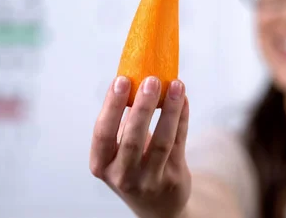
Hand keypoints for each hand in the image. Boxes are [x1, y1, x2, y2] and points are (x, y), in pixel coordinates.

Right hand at [90, 76, 190, 217]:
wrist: (156, 206)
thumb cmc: (132, 169)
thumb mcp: (117, 153)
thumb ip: (123, 124)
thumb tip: (136, 80)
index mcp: (102, 164)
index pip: (102, 133)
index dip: (111, 106)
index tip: (121, 80)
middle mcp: (123, 176)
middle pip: (133, 138)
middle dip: (143, 106)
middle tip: (151, 79)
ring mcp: (149, 180)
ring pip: (161, 141)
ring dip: (170, 110)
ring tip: (176, 85)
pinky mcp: (173, 178)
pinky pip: (179, 142)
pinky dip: (182, 118)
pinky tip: (184, 99)